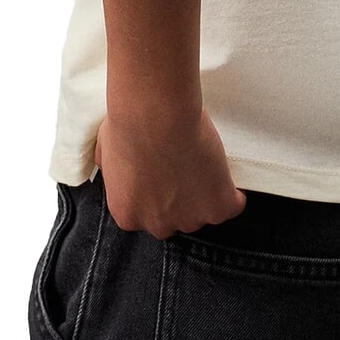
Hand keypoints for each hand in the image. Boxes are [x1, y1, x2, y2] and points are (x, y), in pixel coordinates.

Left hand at [94, 103, 246, 238]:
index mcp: (128, 214)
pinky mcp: (218, 206)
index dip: (157, 194)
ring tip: (205, 166)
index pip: (146, 215)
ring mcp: (190, 218)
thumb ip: (114, 172)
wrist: (156, 115)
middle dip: (180, 200)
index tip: (163, 177)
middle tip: (184, 169)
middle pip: (175, 220)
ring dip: (205, 195)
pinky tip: (227, 177)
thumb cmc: (128, 125)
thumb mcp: (106, 153)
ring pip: (203, 214)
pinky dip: (233, 193)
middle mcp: (157, 224)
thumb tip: (117, 168)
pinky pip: (232, 206)